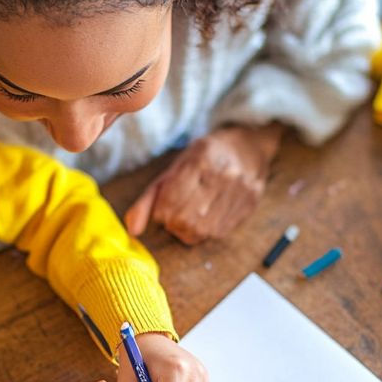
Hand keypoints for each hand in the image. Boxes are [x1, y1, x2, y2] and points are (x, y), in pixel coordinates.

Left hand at [124, 122, 282, 244]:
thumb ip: (148, 199)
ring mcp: (239, 191)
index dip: (161, 212)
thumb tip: (132, 231)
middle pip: (184, 220)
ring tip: (190, 215)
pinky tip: (206, 217)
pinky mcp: (249, 206)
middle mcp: (222, 176)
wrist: (249, 148)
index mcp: (200, 159)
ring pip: (201, 231)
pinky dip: (205, 231)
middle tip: (176, 213)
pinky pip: (218, 233)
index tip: (163, 207)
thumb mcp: (173, 169)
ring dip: (188, 230)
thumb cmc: (204, 159)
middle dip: (173, 223)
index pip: (171, 202)